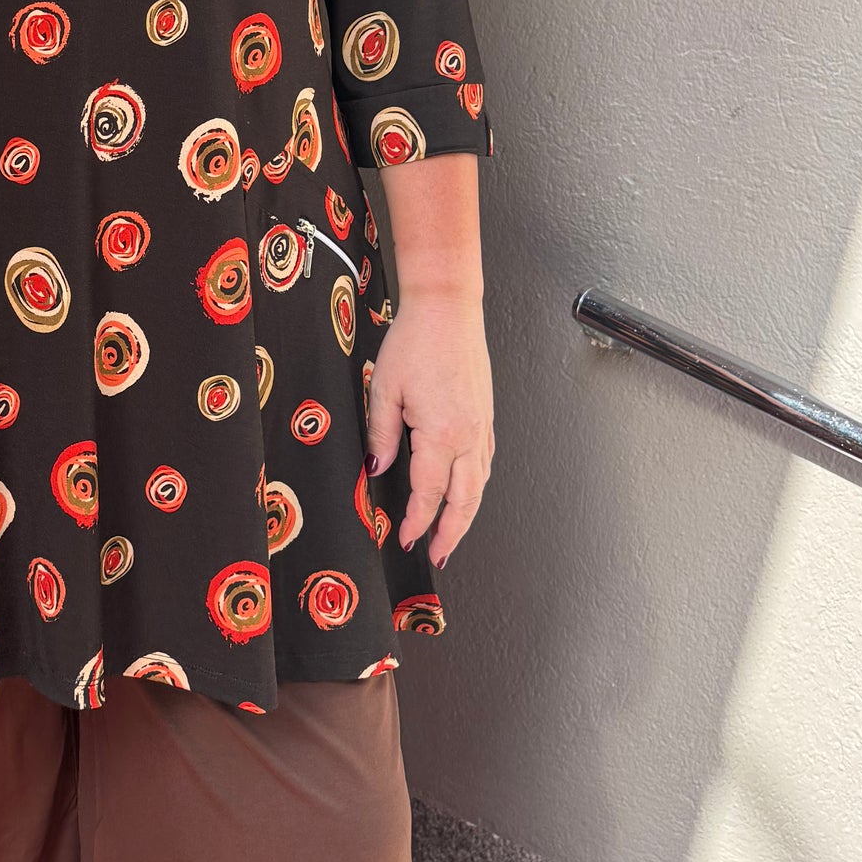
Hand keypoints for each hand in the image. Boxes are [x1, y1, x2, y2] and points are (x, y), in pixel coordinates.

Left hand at [365, 291, 493, 566]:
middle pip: (464, 500)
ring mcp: (482, 426)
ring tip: (452, 532)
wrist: (447, 309)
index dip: (417, 521)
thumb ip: (381, 436)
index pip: (429, 493)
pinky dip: (476, 485)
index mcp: (442, 434)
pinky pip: (484, 462)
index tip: (407, 538)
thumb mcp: (384, 390)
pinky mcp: (486, 415)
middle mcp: (469, 435)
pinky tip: (466, 490)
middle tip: (437, 552)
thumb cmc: (417, 341)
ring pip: (480, 484)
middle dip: (451, 532)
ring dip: (466, 513)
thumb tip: (376, 470)